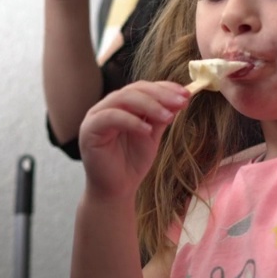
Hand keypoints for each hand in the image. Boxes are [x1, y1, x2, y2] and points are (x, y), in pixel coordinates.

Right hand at [79, 81, 189, 198]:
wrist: (117, 190)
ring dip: (149, 105)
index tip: (186, 94)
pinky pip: (111, 117)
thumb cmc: (132, 162)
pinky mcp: (89, 130)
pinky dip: (131, 121)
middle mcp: (106, 106)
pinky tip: (148, 130)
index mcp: (121, 104)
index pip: (143, 87)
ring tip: (169, 117)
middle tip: (181, 102)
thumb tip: (182, 97)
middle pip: (134, 89)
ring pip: (123, 99)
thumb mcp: (152, 135)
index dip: (165, 88)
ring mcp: (96, 116)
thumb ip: (162, 116)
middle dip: (160, 95)